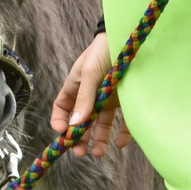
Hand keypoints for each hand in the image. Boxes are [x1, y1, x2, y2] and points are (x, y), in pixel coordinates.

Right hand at [49, 33, 129, 156]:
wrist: (130, 37)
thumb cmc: (104, 50)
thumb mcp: (89, 73)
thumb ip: (83, 98)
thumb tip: (74, 124)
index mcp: (77, 86)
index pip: (63, 107)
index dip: (60, 121)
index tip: (62, 133)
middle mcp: (92, 95)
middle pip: (81, 121)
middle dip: (79, 137)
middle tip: (79, 152)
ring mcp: (109, 98)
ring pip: (100, 124)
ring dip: (98, 139)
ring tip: (98, 152)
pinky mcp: (126, 100)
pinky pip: (123, 122)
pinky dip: (121, 134)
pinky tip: (119, 143)